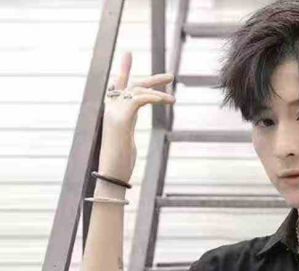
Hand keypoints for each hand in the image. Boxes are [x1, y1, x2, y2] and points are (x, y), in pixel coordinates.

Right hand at [100, 50, 174, 182]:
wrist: (112, 175)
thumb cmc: (119, 163)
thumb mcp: (126, 142)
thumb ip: (127, 130)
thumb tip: (128, 136)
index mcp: (113, 113)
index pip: (118, 86)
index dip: (123, 70)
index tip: (128, 54)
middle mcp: (111, 109)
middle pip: (132, 86)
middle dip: (152, 80)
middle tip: (171, 76)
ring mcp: (113, 113)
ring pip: (136, 91)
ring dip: (157, 92)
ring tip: (174, 100)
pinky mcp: (120, 120)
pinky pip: (137, 100)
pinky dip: (151, 98)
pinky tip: (164, 100)